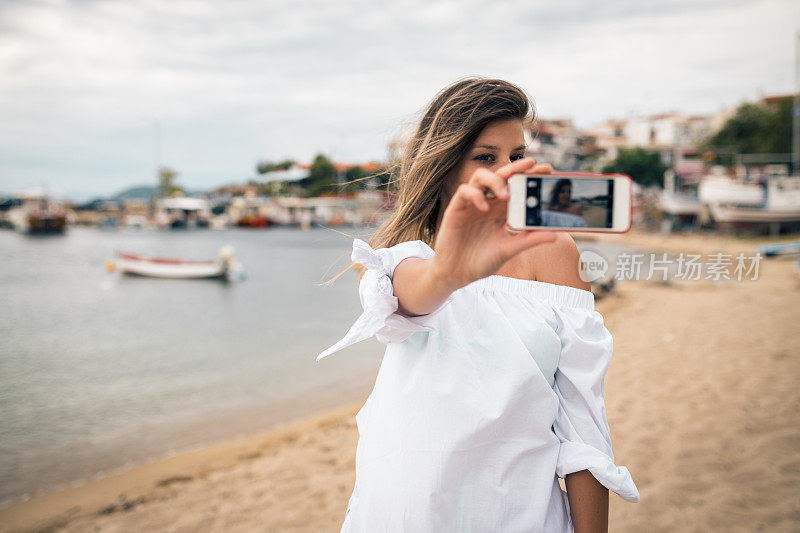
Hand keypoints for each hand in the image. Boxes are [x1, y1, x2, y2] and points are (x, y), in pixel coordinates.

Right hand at [432, 157, 557, 289]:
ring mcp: (472, 204)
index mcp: (502, 210)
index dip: (530, 176)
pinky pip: (465, 191)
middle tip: (533, 164)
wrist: (457, 274)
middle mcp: (488, 203)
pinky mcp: (456, 209)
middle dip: (517, 168)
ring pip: (481, 176)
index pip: (517, 186)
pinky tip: (484, 208)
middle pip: (502, 175)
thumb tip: (555, 234)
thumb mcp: (509, 250)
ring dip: (495, 180)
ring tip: (506, 195)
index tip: (548, 170)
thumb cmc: (482, 262)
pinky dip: (475, 195)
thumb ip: (529, 240)